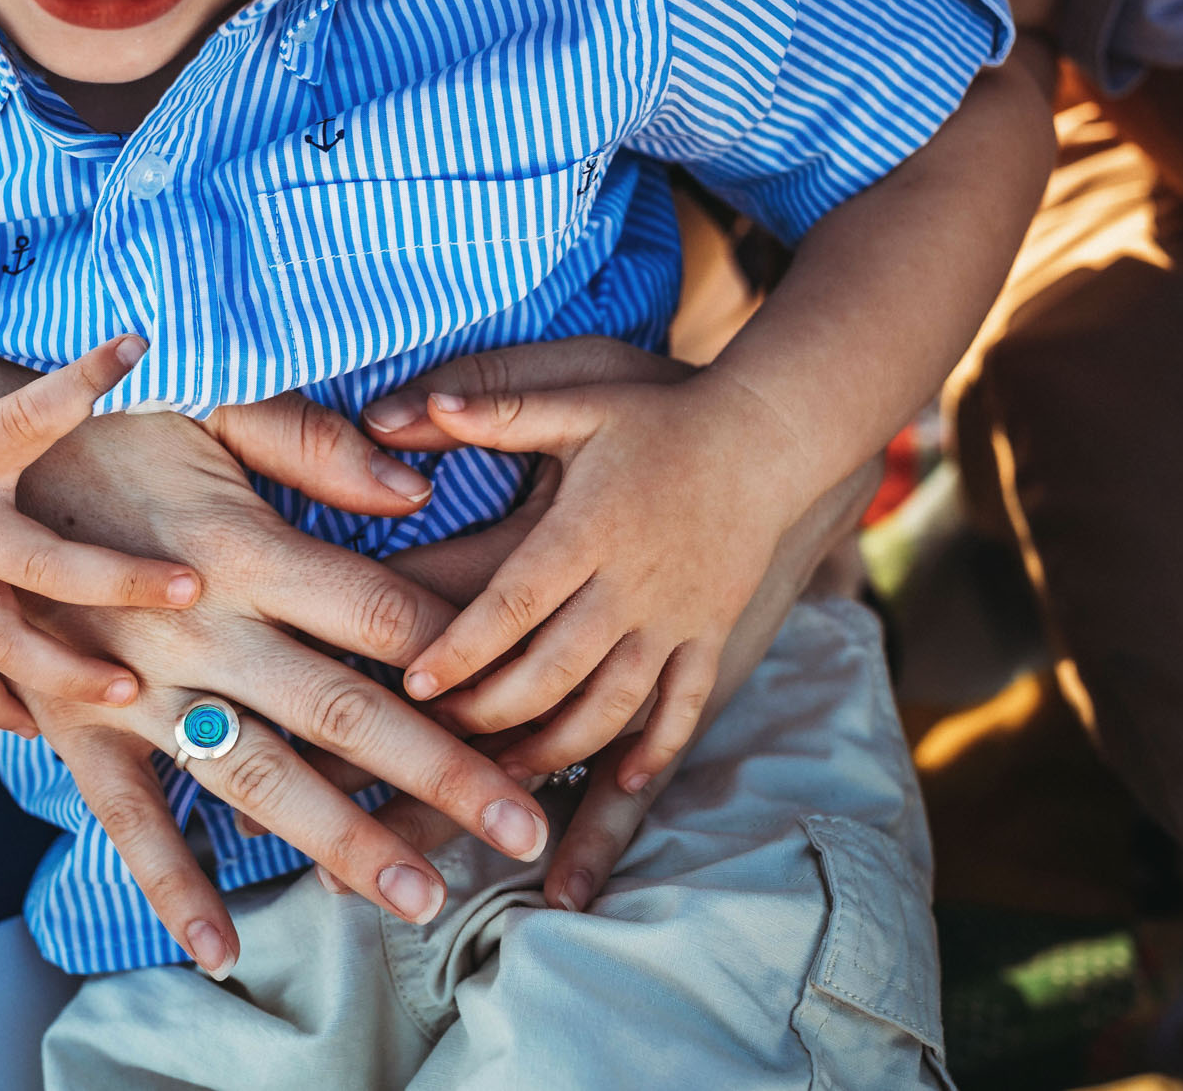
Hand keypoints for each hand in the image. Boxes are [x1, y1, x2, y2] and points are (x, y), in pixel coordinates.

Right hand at [0, 260, 201, 734]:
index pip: (26, 415)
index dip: (82, 378)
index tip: (137, 346)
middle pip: (43, 569)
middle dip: (118, 582)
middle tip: (188, 587)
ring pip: (10, 650)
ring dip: (71, 676)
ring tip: (135, 693)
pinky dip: (9, 710)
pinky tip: (62, 736)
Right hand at [7, 406, 548, 978]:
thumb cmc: (102, 425)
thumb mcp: (210, 402)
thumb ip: (314, 446)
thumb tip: (419, 489)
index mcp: (241, 547)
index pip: (379, 611)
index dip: (461, 653)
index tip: (531, 697)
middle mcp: (199, 630)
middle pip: (343, 708)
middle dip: (440, 771)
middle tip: (522, 826)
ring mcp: (137, 691)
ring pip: (258, 776)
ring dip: (342, 841)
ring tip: (421, 897)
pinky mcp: (79, 729)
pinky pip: (130, 818)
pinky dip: (172, 886)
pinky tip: (222, 948)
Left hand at [362, 338, 812, 790]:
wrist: (768, 437)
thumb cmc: (659, 419)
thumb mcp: (578, 401)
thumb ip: (498, 409)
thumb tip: (416, 404)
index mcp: (589, 529)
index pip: (513, 604)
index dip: (461, 649)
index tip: (415, 684)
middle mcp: (632, 583)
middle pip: (555, 670)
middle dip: (492, 711)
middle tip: (438, 732)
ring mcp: (677, 617)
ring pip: (613, 704)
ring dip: (557, 746)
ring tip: (504, 771)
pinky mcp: (711, 635)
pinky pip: (685, 706)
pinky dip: (655, 749)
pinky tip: (621, 781)